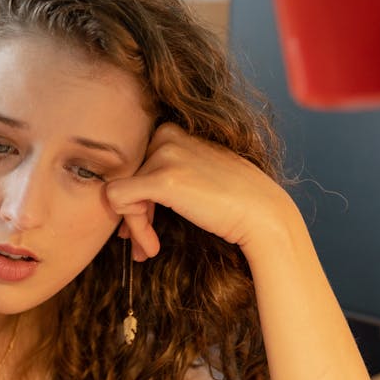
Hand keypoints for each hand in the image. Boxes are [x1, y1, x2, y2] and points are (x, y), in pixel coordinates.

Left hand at [105, 123, 288, 262]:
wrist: (262, 214)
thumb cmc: (230, 201)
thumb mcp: (192, 174)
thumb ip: (160, 175)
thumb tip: (117, 196)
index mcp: (171, 130)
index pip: (133, 165)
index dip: (137, 197)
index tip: (148, 222)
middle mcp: (165, 135)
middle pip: (125, 178)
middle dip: (133, 215)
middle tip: (144, 244)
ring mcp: (164, 155)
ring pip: (120, 192)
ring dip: (134, 227)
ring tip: (149, 250)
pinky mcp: (163, 179)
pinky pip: (118, 201)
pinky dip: (133, 227)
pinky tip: (152, 246)